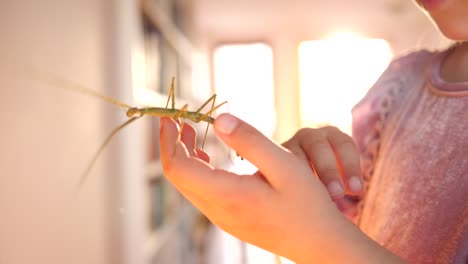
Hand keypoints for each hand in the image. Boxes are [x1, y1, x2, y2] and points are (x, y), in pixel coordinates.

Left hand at [159, 114, 401, 262]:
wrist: (318, 244)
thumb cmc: (307, 205)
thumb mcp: (285, 166)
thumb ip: (250, 141)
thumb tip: (219, 119)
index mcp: (226, 196)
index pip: (178, 168)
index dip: (169, 141)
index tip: (170, 117)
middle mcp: (217, 211)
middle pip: (178, 175)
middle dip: (172, 144)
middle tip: (177, 118)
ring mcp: (221, 218)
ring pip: (188, 184)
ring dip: (183, 156)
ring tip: (189, 130)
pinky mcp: (229, 218)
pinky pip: (200, 192)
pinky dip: (197, 169)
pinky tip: (206, 156)